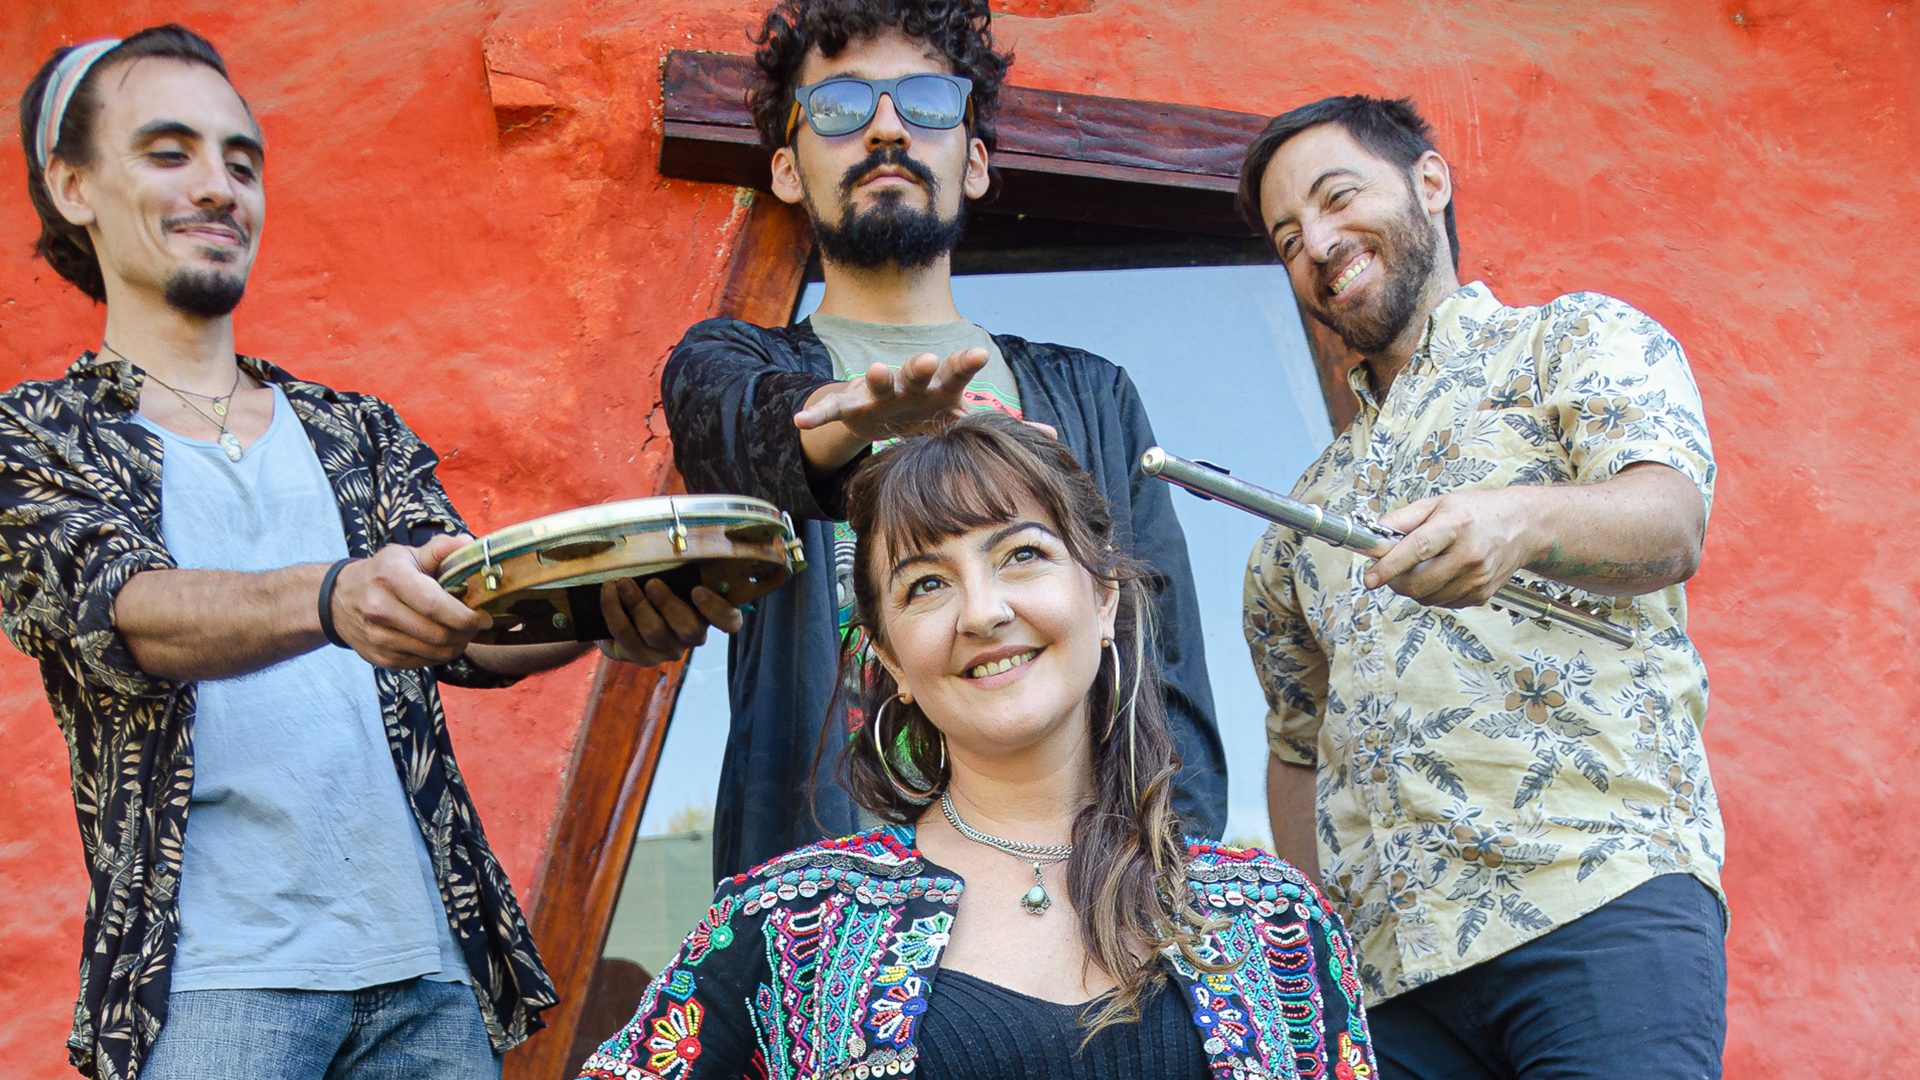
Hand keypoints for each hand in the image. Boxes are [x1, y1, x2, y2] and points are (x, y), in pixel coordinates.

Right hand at [331, 535, 493, 667]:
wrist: (338, 600)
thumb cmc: (382, 573)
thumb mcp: (407, 555)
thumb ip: (440, 549)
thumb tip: (468, 543)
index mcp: (391, 577)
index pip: (435, 605)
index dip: (465, 615)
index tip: (483, 615)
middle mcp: (380, 609)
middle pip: (439, 633)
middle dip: (467, 632)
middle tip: (477, 625)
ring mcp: (378, 637)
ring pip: (434, 652)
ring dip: (457, 645)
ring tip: (462, 632)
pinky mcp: (380, 658)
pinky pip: (423, 663)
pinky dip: (440, 655)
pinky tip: (442, 641)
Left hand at [596, 578, 744, 665]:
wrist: (622, 610)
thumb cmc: (654, 584)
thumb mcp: (671, 573)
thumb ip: (679, 565)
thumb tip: (674, 542)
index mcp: (708, 613)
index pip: (729, 621)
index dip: (717, 609)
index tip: (697, 590)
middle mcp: (692, 636)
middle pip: (688, 628)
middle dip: (668, 604)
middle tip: (651, 584)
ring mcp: (668, 649)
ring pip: (655, 632)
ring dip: (636, 604)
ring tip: (622, 583)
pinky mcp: (642, 657)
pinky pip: (627, 637)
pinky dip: (614, 612)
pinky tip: (608, 592)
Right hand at [793, 347, 989, 440]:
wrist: (882, 413)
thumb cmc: (930, 412)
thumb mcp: (962, 417)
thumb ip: (1004, 424)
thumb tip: (1052, 434)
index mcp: (939, 386)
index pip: (956, 373)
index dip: (965, 364)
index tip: (978, 354)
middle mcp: (909, 383)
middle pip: (917, 371)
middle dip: (920, 366)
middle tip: (926, 360)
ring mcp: (878, 392)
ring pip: (877, 381)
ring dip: (876, 376)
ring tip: (874, 370)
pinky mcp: (851, 405)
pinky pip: (832, 410)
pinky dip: (818, 415)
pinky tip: (801, 420)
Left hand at [1363, 488, 1543, 606]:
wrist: (1522, 526)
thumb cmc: (1478, 512)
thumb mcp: (1437, 504)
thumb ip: (1401, 520)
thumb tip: (1372, 536)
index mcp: (1455, 525)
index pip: (1417, 549)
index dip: (1389, 566)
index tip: (1370, 578)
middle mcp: (1469, 554)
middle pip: (1418, 582)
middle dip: (1396, 580)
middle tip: (1392, 570)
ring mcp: (1477, 578)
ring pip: (1427, 598)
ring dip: (1414, 588)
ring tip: (1423, 567)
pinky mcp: (1482, 594)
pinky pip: (1443, 603)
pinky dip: (1433, 593)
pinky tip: (1442, 574)